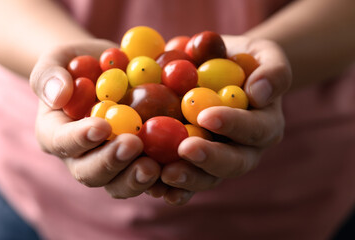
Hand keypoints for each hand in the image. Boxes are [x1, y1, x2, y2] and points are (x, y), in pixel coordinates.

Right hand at [30, 39, 160, 198]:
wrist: (107, 72)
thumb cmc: (80, 65)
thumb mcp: (60, 59)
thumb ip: (50, 75)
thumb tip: (59, 96)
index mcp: (56, 134)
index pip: (61, 142)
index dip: (80, 138)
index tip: (102, 126)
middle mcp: (81, 156)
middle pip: (90, 172)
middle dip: (111, 162)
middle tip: (133, 145)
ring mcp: (111, 164)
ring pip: (118, 184)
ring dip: (135, 179)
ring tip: (154, 167)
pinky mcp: (136, 163)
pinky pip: (147, 179)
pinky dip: (161, 179)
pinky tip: (176, 170)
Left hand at [154, 36, 291, 204]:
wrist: (222, 71)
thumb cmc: (244, 62)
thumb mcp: (264, 55)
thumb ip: (272, 71)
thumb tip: (259, 92)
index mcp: (264, 125)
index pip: (254, 129)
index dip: (233, 125)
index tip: (206, 116)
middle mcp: (245, 149)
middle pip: (233, 163)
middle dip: (210, 159)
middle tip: (185, 150)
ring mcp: (219, 160)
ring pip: (208, 178)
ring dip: (188, 179)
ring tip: (166, 174)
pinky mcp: (195, 164)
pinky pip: (185, 181)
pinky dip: (171, 187)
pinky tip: (155, 186)